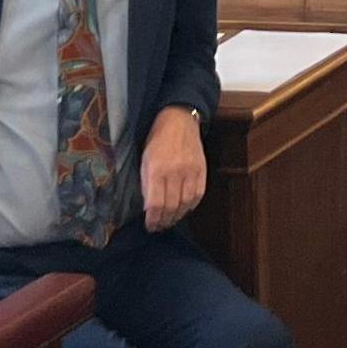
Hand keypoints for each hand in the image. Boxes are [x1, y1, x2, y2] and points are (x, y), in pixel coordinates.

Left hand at [141, 106, 208, 230]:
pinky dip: (191, 205)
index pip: (156, 204)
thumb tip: (149, 208)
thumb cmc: (156, 141)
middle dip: (164, 221)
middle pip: (171, 206)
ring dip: (178, 216)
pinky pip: (199, 194)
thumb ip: (147, 184)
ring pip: (186, 203)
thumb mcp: (144, 161)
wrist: (178, 121)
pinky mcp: (202, 169)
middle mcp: (175, 172)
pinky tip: (185, 208)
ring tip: (171, 220)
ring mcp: (191, 171)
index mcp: (157, 170)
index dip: (153, 220)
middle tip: (160, 227)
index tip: (150, 226)